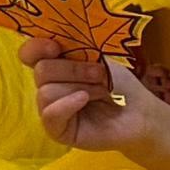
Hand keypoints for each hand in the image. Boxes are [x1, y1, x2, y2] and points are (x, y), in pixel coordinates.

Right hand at [23, 30, 148, 144]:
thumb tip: (56, 39)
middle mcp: (48, 86)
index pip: (29, 54)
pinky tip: (84, 99)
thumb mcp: (98, 59)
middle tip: (100, 74)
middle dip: (73, 69)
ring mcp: (51, 109)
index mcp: (55, 65)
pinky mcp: (57, 130)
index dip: (36, 47)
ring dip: (79, 87)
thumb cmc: (120, 85)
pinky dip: (67, 104)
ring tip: (101, 91)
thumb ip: (75, 48)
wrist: (140, 112)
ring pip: (46, 91)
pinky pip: (50, 114)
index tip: (55, 47)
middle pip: (41, 70)